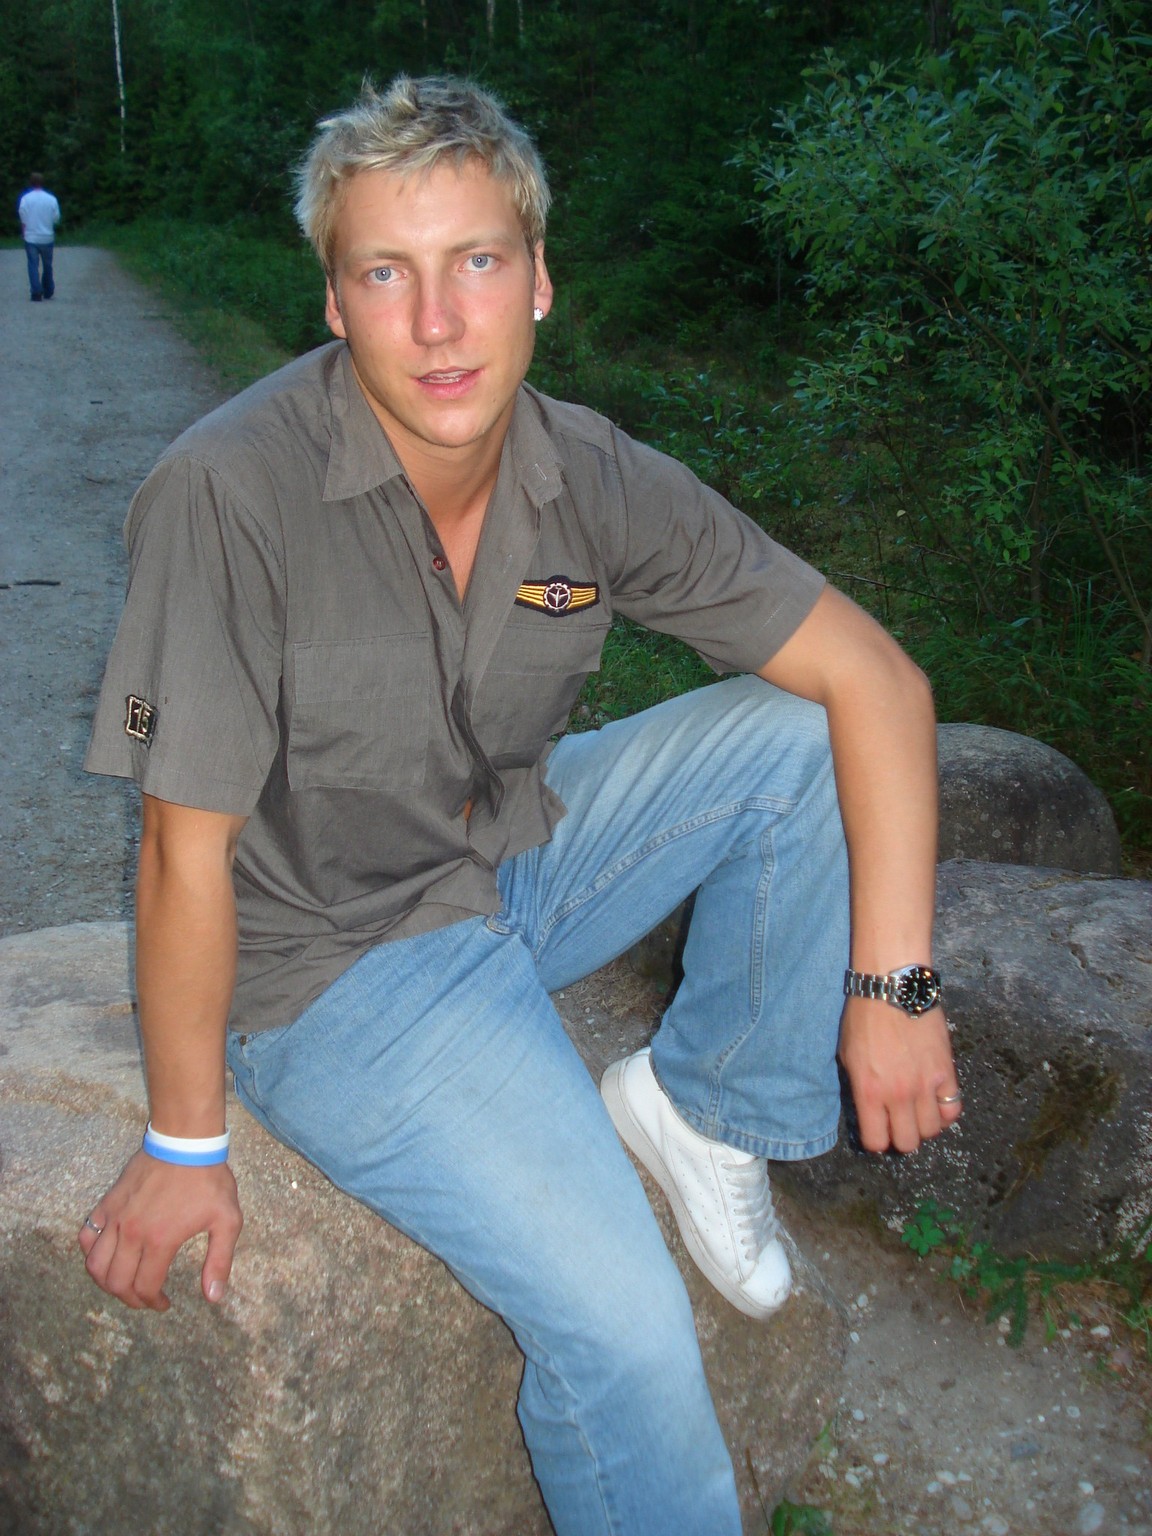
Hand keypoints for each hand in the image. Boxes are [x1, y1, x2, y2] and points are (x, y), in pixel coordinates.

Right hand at [78, 1150, 242, 1310]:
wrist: (185, 1141)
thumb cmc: (208, 1179)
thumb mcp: (226, 1220)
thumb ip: (219, 1261)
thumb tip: (213, 1297)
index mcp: (160, 1240)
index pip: (144, 1287)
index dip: (152, 1303)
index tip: (164, 1303)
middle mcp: (132, 1232)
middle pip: (116, 1282)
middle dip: (130, 1299)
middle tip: (145, 1298)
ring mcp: (116, 1217)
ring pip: (95, 1264)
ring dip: (107, 1282)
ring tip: (125, 1283)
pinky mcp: (108, 1203)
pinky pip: (88, 1235)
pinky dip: (91, 1252)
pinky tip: (107, 1255)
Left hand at [838, 995, 961, 1153]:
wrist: (893, 988)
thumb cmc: (864, 1017)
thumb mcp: (847, 1056)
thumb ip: (859, 1088)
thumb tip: (869, 1110)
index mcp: (868, 1091)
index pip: (877, 1141)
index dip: (876, 1141)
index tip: (877, 1132)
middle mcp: (898, 1094)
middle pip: (908, 1142)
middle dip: (901, 1138)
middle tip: (898, 1124)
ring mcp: (925, 1085)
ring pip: (932, 1130)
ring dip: (923, 1126)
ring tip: (917, 1112)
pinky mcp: (946, 1072)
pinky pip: (953, 1109)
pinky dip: (945, 1112)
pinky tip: (936, 1103)